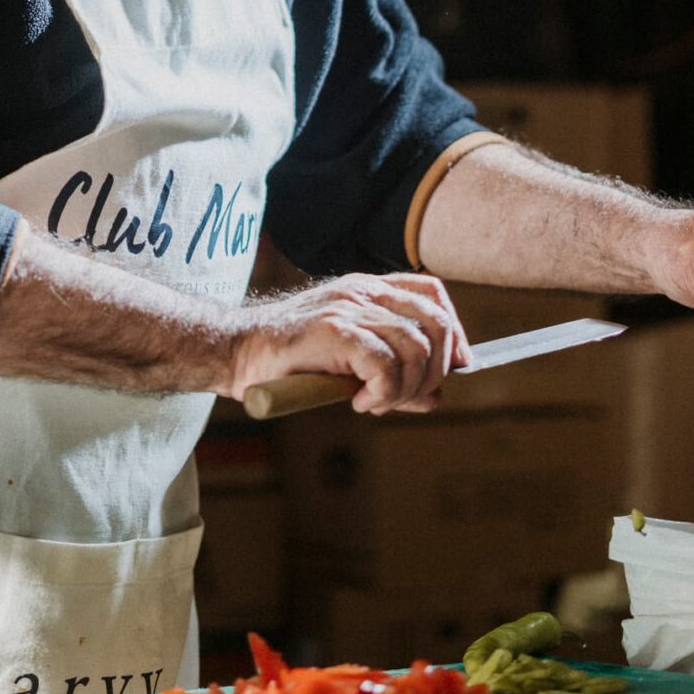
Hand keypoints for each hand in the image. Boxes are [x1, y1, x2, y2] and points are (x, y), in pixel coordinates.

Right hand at [229, 272, 470, 414]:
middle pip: (436, 322)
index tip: (457, 366)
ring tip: (377, 403)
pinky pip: (386, 364)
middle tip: (407, 398)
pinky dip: (384, 393)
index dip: (455, 330)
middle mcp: (361, 291)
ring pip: (416, 347)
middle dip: (437, 371)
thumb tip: (435, 397)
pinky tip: (360, 402)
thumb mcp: (350, 365)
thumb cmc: (289, 361)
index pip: (432, 294)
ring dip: (407, 388)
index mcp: (366, 289)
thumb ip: (394, 376)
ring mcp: (347, 308)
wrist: (236, 353)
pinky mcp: (333, 330)